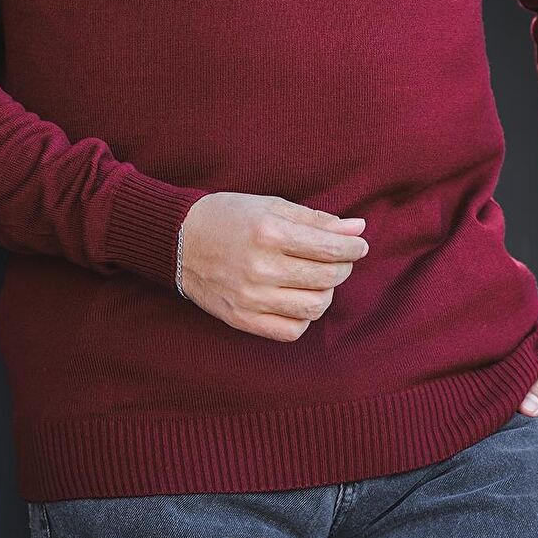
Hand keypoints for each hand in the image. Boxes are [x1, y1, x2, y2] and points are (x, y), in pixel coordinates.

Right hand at [178, 192, 368, 340]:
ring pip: (313, 307)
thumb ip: (315, 219)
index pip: (329, 247)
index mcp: (269, 233)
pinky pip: (290, 331)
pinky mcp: (241, 319)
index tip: (359, 244)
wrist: (179, 240)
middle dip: (343, 266)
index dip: (352, 247)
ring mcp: (250, 298)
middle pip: (326, 278)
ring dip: (326, 293)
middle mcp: (261, 268)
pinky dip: (304, 317)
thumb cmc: (228, 216)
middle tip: (340, 258)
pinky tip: (299, 299)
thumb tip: (357, 228)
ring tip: (319, 278)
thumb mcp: (270, 206)